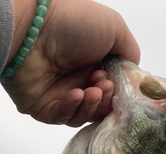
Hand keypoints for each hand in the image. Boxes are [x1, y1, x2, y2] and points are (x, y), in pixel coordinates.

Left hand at [2, 0, 139, 126]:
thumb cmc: (72, 23)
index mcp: (93, 62)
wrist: (32, 29)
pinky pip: (61, 117)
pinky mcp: (42, 107)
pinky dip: (71, 109)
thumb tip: (133, 75)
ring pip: (81, 115)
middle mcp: (76, 79)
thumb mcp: (115, 29)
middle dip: (105, 100)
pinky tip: (75, 95)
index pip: (111, 88)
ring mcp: (59, 95)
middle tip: (103, 87)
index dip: (117, 91)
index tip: (115, 82)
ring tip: (91, 91)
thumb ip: (129, 54)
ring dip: (90, 106)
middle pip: (98, 106)